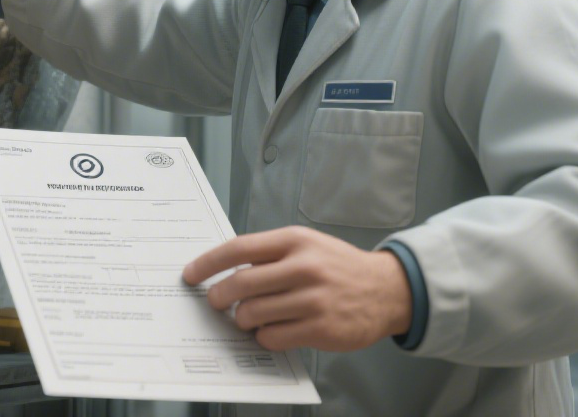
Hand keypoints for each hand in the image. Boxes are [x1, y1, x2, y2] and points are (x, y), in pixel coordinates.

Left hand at [182, 225, 412, 352]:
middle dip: (219, 297)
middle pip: (241, 284)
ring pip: (253, 313)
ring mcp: (313, 298)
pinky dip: (264, 337)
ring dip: (242, 320)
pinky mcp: (321, 328)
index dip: (208, 263)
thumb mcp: (307, 245)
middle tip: (216, 303)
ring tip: (249, 318)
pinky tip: (272, 331)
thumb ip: (271, 254)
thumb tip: (226, 270)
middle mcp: (303, 266)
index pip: (238, 248)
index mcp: (295, 240)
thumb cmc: (339, 267)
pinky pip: (273, 337)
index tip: (191, 274)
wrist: (387, 290)